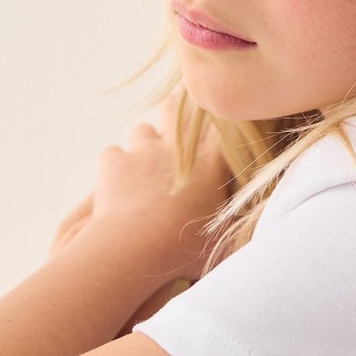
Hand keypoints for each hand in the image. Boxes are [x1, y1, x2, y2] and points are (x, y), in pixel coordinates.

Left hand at [50, 96, 234, 282]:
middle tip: (171, 138)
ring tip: (143, 168)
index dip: (212, 123)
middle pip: (174, 108)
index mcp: (210, 160)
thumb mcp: (222, 235)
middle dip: (172, 115)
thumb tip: (243, 222)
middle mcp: (177, 146)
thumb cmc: (187, 247)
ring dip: (142, 144)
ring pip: (141, 129)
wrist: (140, 247)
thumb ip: (232, 219)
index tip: (210, 131)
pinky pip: (112, 154)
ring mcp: (143, 151)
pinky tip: (116, 184)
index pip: (218, 125)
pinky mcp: (114, 163)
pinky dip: (114, 166)